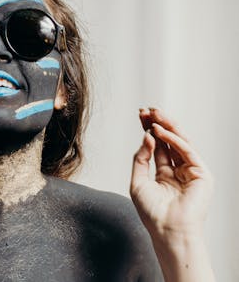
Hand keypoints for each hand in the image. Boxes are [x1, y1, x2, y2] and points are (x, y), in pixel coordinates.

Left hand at [130, 108, 214, 280]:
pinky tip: (159, 130)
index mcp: (165, 174)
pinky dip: (173, 139)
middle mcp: (179, 171)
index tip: (140, 115)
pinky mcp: (202, 174)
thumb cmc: (152, 213)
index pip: (159, 146)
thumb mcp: (138, 182)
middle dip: (158, 124)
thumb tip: (147, 137)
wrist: (167, 230)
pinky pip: (187, 151)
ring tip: (153, 114)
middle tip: (146, 110)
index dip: (150, 130)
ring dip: (166, 126)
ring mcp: (192, 172)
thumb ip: (141, 158)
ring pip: (180, 142)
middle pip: (169, 141)